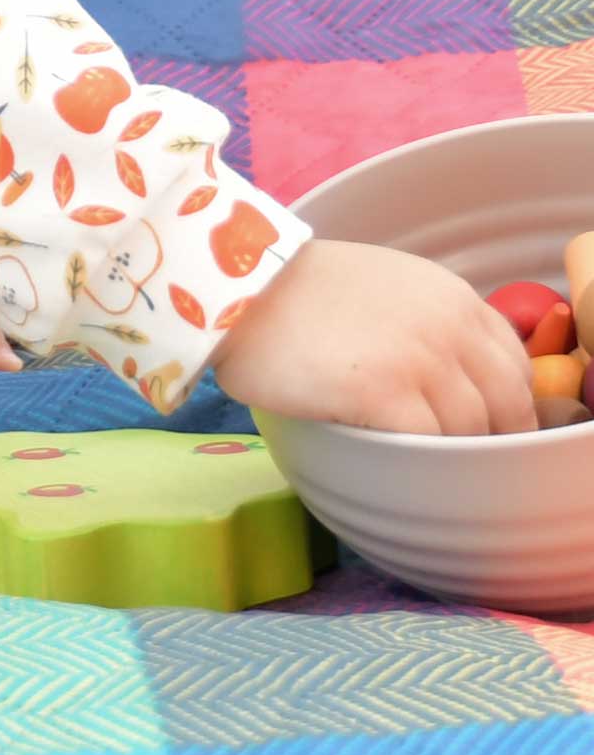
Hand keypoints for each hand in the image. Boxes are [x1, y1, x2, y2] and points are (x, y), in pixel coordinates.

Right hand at [210, 237, 537, 434]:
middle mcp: (450, 325)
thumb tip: (459, 380)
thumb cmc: (298, 292)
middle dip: (490, 439)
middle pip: (506, 406)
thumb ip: (431, 322)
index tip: (488, 431)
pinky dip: (419, 462)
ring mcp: (421, 360)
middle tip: (457, 460)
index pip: (515, 366)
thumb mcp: (386, 288)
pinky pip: (428, 447)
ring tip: (420, 466)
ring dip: (450, 454)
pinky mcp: (386, 395)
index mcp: (452, 296)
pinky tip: (395, 466)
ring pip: (469, 432)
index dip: (508, 406)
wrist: (239, 290)